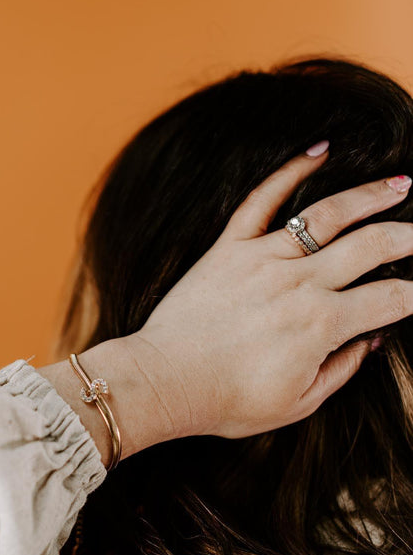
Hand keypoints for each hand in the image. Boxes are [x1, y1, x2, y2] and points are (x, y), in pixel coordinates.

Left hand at [129, 147, 412, 439]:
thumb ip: (342, 369)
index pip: (390, 299)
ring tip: (401, 185)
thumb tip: (371, 340)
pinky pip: (263, 200)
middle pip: (371, 246)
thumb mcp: (298, 402)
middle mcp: (299, 284)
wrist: (165, 383)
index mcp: (321, 325)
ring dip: (371, 196)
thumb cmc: (228, 401)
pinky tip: (320, 151)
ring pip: (328, 215)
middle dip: (408, 237)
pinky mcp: (229, 247)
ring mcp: (262, 259)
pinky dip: (291, 171)